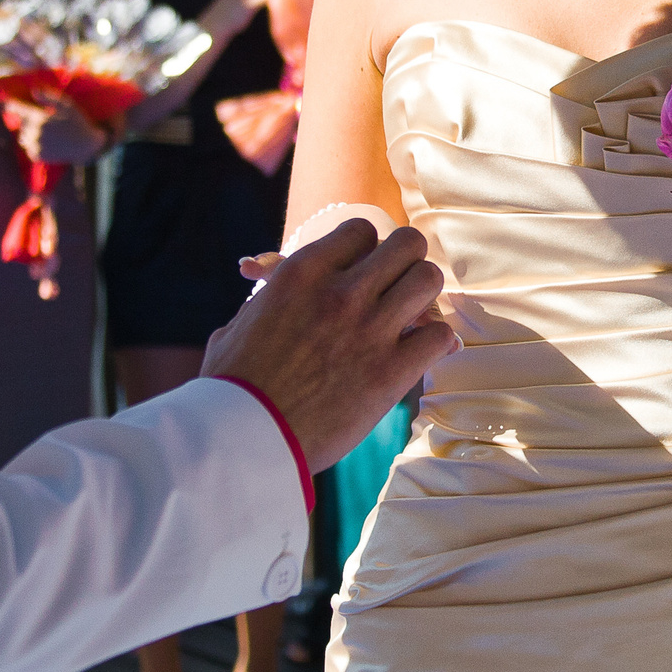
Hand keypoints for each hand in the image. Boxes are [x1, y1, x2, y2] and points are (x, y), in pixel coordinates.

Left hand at [11, 99, 108, 166]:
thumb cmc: (78, 122)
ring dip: (30, 135)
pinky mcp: (38, 156)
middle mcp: (35, 131)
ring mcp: (35, 145)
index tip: (9, 104)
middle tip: (42, 123)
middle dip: (28, 122)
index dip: (13, 105)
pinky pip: (29, 149)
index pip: (18, 109)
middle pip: (22, 125)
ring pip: (24, 138)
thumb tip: (34, 90)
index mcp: (39, 117)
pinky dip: (35, 146)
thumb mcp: (67, 105)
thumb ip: (49, 96)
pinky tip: (48, 144)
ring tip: (44, 134)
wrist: (86, 146)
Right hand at [201, 219, 457, 468]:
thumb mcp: (240, 324)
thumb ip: (265, 295)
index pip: (362, 230)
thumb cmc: (233, 387)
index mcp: (301, 272)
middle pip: (407, 244)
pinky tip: (416, 355)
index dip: (367, 250)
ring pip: (428, 279)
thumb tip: (259, 272)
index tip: (362, 272)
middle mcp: (340, 292)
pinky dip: (433, 344)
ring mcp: (370, 330)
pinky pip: (439, 335)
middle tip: (396, 287)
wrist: (242, 441)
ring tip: (411, 317)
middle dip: (405, 262)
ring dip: (423, 297)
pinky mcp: (391, 372)